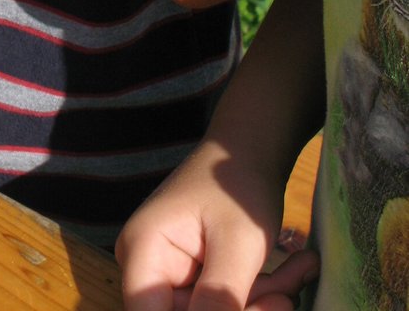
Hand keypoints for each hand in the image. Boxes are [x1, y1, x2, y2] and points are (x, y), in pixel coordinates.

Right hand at [116, 144, 319, 309]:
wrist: (250, 150)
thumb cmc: (238, 183)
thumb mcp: (237, 243)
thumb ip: (220, 297)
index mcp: (143, 251)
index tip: (244, 310)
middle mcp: (149, 266)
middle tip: (287, 299)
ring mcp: (172, 273)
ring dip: (263, 304)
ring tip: (301, 268)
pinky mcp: (197, 278)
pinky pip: (227, 305)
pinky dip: (265, 294)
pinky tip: (298, 267)